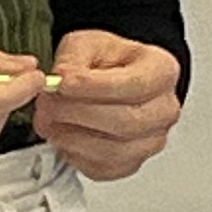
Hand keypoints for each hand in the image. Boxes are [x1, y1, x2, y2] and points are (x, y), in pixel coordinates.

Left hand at [32, 29, 182, 182]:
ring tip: (49, 119)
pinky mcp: (130, 164)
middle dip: (78, 113)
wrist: (110, 79)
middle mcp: (164, 110)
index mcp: (162, 71)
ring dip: (72, 136)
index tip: (63, 82)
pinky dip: (75, 154)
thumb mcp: (88, 43)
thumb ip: (74, 58)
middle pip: (125, 122)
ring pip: (112, 151)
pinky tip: (62, 134)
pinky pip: (102, 168)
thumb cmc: (107, 61)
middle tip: (47, 102)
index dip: (94, 87)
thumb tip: (60, 78)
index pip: (133, 85)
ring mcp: (151, 141)